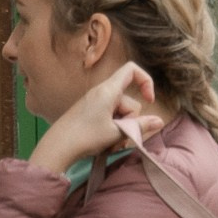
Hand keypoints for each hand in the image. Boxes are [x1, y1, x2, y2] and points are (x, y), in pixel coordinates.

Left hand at [28, 63, 161, 174]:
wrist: (57, 147)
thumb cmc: (86, 137)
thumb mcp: (117, 132)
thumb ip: (140, 126)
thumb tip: (160, 121)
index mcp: (108, 90)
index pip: (132, 70)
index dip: (146, 81)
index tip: (150, 100)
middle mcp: (102, 93)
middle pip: (129, 100)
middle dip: (130, 119)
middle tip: (121, 136)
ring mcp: (94, 103)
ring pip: (120, 113)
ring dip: (121, 129)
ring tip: (111, 144)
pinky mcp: (89, 113)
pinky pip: (109, 118)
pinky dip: (111, 130)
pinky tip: (105, 145)